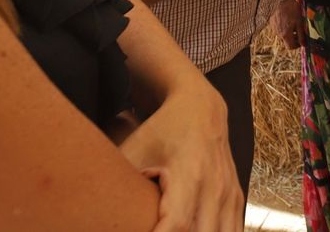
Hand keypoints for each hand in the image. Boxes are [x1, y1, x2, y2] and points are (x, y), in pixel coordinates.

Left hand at [118, 82, 242, 231]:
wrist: (200, 108)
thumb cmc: (161, 131)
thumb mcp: (134, 151)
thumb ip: (119, 184)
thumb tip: (94, 212)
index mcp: (189, 174)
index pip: (177, 224)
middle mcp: (215, 187)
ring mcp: (229, 194)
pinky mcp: (235, 199)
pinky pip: (232, 231)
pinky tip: (196, 231)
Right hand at [270, 0, 302, 49]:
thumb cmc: (291, 9)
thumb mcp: (299, 22)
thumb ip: (301, 35)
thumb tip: (304, 44)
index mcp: (285, 35)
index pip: (290, 47)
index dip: (297, 45)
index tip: (302, 40)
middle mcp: (278, 34)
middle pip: (286, 41)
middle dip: (294, 38)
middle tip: (299, 31)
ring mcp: (273, 28)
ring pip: (282, 35)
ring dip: (288, 32)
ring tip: (293, 23)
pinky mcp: (271, 23)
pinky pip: (278, 29)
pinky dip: (283, 27)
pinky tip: (287, 19)